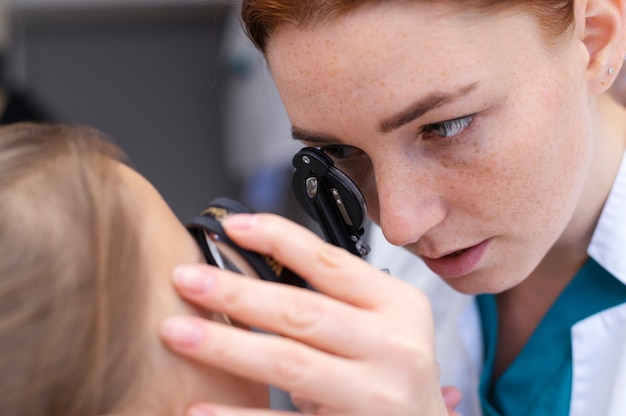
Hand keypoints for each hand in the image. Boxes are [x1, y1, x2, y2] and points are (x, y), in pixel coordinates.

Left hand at [161, 213, 448, 414]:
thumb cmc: (393, 370)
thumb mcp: (382, 322)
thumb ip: (335, 297)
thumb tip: (253, 266)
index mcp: (397, 305)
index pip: (330, 262)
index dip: (278, 239)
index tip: (231, 227)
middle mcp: (394, 346)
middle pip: (302, 311)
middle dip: (237, 293)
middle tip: (186, 279)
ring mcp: (375, 395)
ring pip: (289, 363)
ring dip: (226, 346)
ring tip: (177, 333)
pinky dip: (238, 415)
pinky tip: (198, 408)